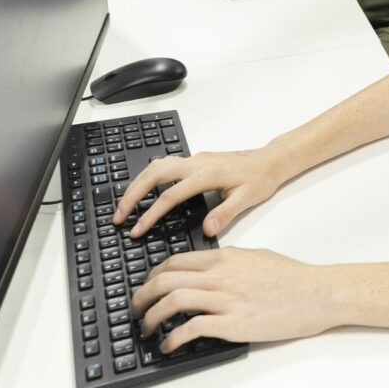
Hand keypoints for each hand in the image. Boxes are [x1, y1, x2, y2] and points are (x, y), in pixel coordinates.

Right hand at [112, 148, 280, 239]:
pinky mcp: (195, 160)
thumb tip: (206, 229)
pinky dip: (148, 176)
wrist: (269, 161)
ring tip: (124, 205)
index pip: (170, 195)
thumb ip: (225, 213)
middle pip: (154, 174)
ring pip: (156, 166)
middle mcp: (196, 163)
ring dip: (137, 184)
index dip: (151, 214)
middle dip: (133, 195)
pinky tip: (143, 189)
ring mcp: (194, 159)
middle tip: (118, 216)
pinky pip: (164, 164)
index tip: (136, 230)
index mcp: (207, 174)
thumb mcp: (247, 199)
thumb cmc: (260, 179)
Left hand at [133, 248, 335, 351]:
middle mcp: (221, 275)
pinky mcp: (234, 324)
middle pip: (165, 279)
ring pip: (172, 301)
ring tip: (146, 328)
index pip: (174, 261)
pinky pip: (192, 328)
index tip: (145, 288)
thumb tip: (207, 268)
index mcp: (225, 256)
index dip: (151, 276)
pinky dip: (173, 338)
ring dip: (151, 317)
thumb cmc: (293, 277)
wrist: (318, 293)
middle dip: (141, 295)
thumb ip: (228, 261)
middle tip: (135, 309)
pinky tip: (168, 345)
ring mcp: (227, 299)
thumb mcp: (256, 257)